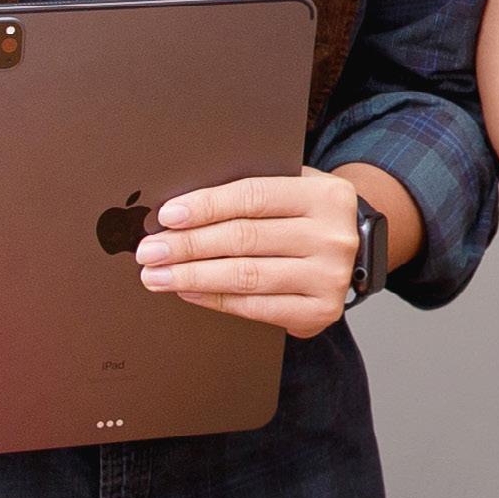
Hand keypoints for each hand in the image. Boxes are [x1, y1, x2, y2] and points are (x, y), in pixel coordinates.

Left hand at [136, 169, 360, 339]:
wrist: (349, 248)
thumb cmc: (304, 212)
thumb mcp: (291, 186)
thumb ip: (249, 191)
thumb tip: (180, 208)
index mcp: (324, 195)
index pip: (252, 197)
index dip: (205, 206)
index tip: (167, 216)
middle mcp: (332, 236)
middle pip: (244, 239)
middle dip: (187, 245)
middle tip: (150, 251)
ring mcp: (331, 277)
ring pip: (246, 276)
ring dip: (192, 276)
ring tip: (158, 274)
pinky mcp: (323, 311)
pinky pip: (257, 307)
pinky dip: (216, 299)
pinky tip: (189, 291)